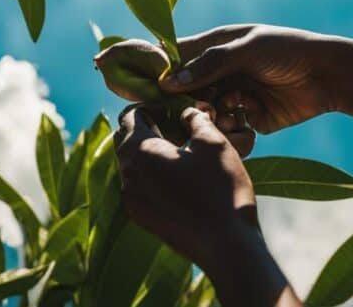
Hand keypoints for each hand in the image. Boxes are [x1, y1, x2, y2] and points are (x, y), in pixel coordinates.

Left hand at [114, 104, 300, 306]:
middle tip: (179, 128)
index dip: (152, 106)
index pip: (130, 115)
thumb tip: (187, 112)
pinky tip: (181, 178)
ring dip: (151, 151)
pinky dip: (153, 174)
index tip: (176, 111)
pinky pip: (139, 186)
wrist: (227, 246)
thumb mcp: (212, 141)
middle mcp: (127, 175)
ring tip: (183, 153)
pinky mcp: (141, 218)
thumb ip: (194, 118)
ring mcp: (132, 200)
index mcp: (139, 151)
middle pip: (126, 138)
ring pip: (132, 164)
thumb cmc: (221, 188)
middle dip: (148, 127)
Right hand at [159, 25, 345, 133]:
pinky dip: (226, 127)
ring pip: (201, 111)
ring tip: (226, 109)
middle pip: (183, 89)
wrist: (328, 76)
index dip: (155, 67)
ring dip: (207, 114)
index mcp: (214, 47)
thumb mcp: (247, 49)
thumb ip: (210, 63)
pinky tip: (240, 118)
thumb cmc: (287, 51)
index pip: (174, 55)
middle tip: (200, 102)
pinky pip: (223, 128)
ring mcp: (230, 96)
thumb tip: (169, 82)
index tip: (141, 81)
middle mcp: (218, 72)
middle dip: (185, 99)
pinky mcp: (245, 118)